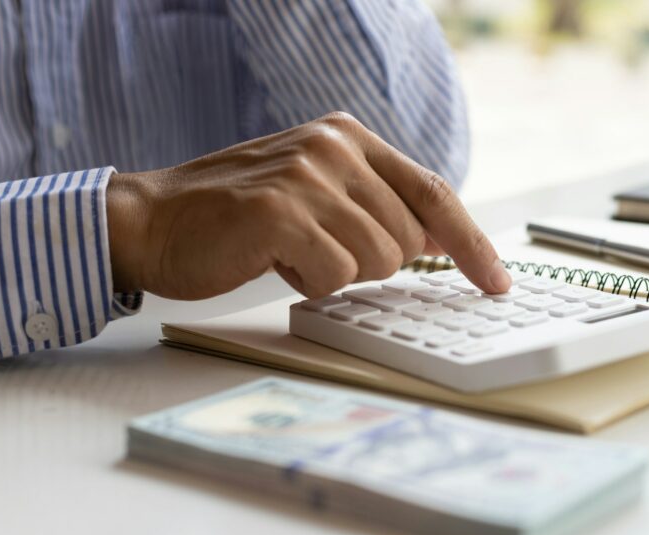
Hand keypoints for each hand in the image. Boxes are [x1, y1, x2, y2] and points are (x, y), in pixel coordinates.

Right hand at [106, 112, 510, 299]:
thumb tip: (441, 239)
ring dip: (336, 274)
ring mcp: (307, 176)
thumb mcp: (315, 192)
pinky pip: (335, 277)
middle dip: (371, 263)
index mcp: (348, 137)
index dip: (472, 244)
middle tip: (317, 250)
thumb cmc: (236, 217)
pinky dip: (307, 284)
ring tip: (289, 251)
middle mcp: (334, 146)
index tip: (497, 281)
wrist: (151, 221)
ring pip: (377, 261)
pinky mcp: (280, 212)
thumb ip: (376, 205)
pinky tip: (272, 261)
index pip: (434, 192)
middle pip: (409, 239)